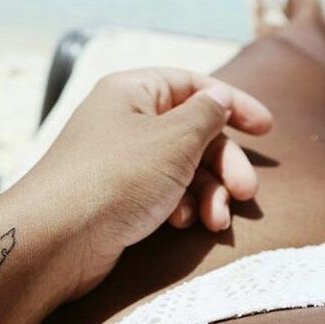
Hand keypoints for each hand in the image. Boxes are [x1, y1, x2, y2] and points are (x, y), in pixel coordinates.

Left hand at [25, 68, 271, 296]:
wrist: (58, 238)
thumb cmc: (117, 177)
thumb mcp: (174, 138)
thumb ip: (206, 114)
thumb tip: (218, 97)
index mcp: (133, 92)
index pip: (193, 85)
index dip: (233, 102)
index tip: (266, 129)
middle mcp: (125, 122)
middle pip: (192, 132)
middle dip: (224, 163)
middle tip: (246, 192)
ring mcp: (121, 161)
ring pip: (182, 168)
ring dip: (207, 193)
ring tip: (216, 219)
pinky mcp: (120, 196)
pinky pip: (163, 193)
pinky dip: (180, 207)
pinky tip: (181, 224)